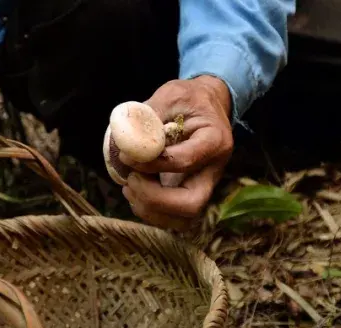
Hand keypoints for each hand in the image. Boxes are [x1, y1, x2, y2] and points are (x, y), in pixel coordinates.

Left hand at [121, 75, 232, 228]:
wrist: (206, 107)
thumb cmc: (189, 100)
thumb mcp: (170, 95)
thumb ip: (149, 116)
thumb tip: (125, 141)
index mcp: (214, 140)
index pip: (184, 162)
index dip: (152, 164)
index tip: (127, 156)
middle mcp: (214, 169)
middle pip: (191, 204)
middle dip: (154, 200)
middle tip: (131, 181)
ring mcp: (204, 186)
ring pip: (184, 219)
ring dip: (150, 210)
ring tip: (129, 186)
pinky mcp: (191, 193)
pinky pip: (173, 218)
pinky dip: (150, 211)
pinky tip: (135, 190)